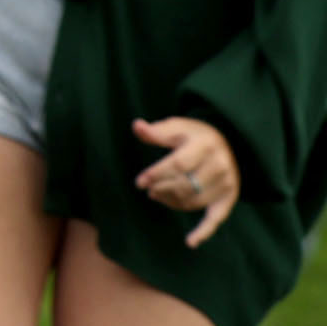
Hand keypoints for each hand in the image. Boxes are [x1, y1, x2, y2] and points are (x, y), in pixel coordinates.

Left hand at [133, 117, 238, 245]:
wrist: (230, 144)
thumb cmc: (195, 136)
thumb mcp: (177, 127)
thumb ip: (157, 131)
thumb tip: (136, 125)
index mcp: (205, 145)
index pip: (177, 164)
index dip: (156, 174)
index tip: (139, 182)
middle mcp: (219, 166)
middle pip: (185, 185)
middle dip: (162, 189)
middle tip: (149, 191)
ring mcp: (227, 184)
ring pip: (193, 201)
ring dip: (171, 202)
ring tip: (157, 196)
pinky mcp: (229, 199)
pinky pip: (216, 219)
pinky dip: (203, 232)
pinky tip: (190, 242)